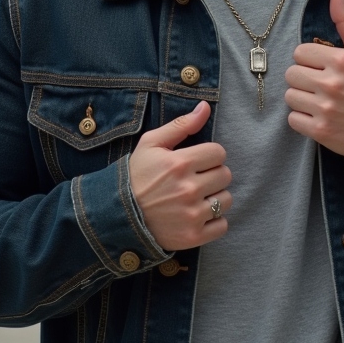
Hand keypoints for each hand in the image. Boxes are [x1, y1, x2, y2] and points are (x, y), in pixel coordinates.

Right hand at [129, 101, 231, 251]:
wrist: (117, 215)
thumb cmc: (136, 176)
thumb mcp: (151, 144)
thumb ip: (181, 124)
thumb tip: (205, 106)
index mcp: (180, 163)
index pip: (219, 153)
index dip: (209, 155)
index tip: (196, 162)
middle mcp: (188, 189)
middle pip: (225, 175)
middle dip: (213, 175)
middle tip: (195, 180)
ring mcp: (191, 214)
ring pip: (226, 200)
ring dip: (215, 198)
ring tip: (196, 198)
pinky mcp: (193, 236)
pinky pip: (222, 225)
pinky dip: (214, 221)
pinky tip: (197, 215)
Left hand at [284, 0, 343, 160]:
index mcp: (341, 60)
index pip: (300, 52)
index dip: (310, 60)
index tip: (323, 68)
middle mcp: (332, 83)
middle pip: (291, 74)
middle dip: (304, 78)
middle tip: (321, 85)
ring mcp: (325, 109)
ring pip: (290, 96)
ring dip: (302, 99)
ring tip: (321, 101)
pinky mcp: (320, 131)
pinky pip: (292, 119)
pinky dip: (303, 119)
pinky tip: (320, 116)